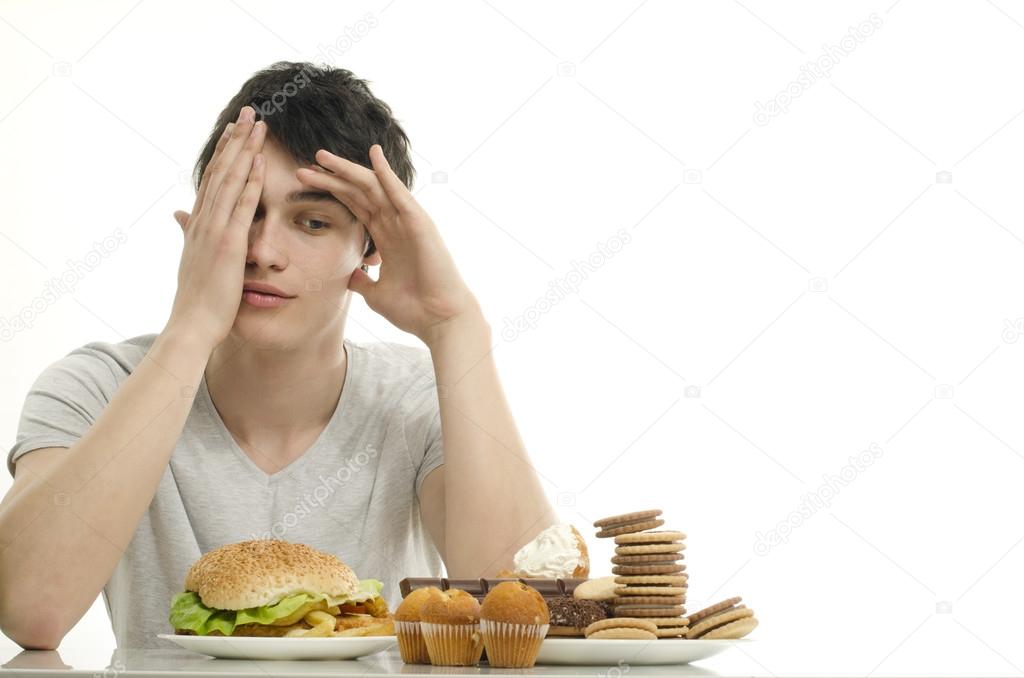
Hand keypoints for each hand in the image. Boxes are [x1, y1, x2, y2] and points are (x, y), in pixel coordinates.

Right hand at [165, 105, 266, 351]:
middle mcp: (204, 221)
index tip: (234, 131)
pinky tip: (259, 161)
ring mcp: (214, 230)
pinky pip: (240, 206)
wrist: (191, 326)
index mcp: (199, 224)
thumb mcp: (193, 260)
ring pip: (230, 180)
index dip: (224, 153)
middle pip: (221, 170)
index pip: (213, 180)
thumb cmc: (197, 301)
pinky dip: (249, 181)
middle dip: (236, 140)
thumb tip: (178, 215)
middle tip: (249, 112)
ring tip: (258, 124)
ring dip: (244, 150)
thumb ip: (189, 234)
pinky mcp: (226, 243)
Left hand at [295, 145, 482, 345]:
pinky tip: (373, 154)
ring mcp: (408, 222)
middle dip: (333, 177)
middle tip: (307, 164)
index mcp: (386, 239)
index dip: (333, 191)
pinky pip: (399, 193)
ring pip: (373, 187)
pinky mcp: (419, 223)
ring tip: (322, 156)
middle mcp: (396, 225)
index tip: (308, 182)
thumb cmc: (414, 310)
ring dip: (348, 170)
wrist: (439, 320)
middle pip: (359, 192)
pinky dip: (386, 173)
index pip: (355, 206)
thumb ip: (363, 280)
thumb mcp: (376, 293)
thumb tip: (350, 275)